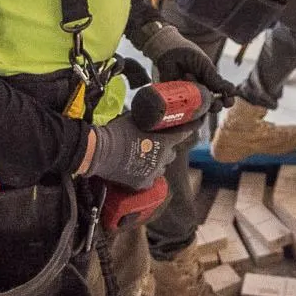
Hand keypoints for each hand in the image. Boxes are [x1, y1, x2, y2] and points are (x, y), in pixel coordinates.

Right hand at [82, 113, 202, 189]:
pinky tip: (139, 167)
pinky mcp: (142, 183)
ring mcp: (153, 172)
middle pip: (171, 152)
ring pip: (162, 166)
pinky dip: (147, 173)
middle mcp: (163, 159)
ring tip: (146, 155)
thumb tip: (152, 112)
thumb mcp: (135, 118)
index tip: (196, 124)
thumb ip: (148, 117)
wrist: (100, 152)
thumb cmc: (117, 132)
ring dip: (158, 160)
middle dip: (167, 147)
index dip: (190, 128)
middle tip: (156, 141)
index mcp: (164, 142)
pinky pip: (151, 178)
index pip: (184, 134)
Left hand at [136, 22, 238, 105]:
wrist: (167, 49)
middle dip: (216, 106)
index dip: (227, 100)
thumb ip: (215, 78)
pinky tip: (184, 81)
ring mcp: (188, 95)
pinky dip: (185, 96)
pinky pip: (183, 106)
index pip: (222, 95)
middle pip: (212, 106)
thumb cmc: (188, 54)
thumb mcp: (204, 65)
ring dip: (201, 103)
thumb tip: (233, 90)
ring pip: (198, 109)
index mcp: (210, 82)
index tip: (229, 101)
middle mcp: (200, 91)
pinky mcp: (176, 97)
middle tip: (216, 103)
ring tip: (196, 89)